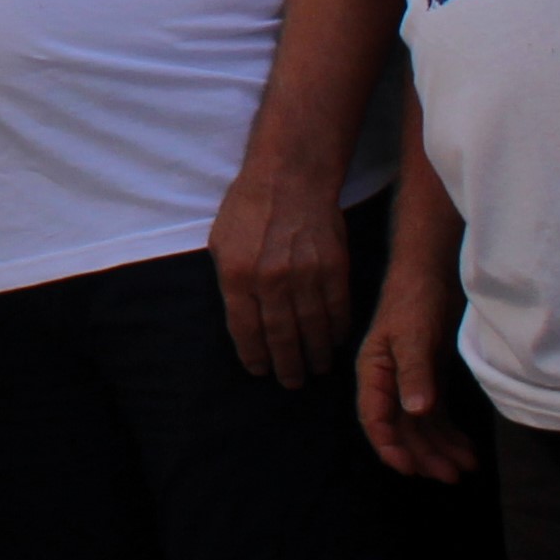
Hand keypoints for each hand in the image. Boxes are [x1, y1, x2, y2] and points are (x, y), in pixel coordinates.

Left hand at [210, 165, 354, 386]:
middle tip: (290, 382)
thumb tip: (241, 320)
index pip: (244, 330)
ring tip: (314, 370)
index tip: (260, 371)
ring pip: (311, 329)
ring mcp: (304, 275)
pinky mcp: (334, 268)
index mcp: (236, 275)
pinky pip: (337, 309)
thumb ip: (229, 283)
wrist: (289, 177)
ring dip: (313, 355)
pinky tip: (334, 343)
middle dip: (286, 365)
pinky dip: (336, 331)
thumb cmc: (249, 208)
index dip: (253, 356)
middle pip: (279, 336)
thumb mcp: (221, 243)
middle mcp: (270, 280)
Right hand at [355, 262, 479, 482]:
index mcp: (374, 373)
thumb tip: (415, 412)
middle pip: (402, 430)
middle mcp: (389, 384)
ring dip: (441, 450)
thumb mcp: (413, 336)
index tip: (411, 470)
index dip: (390, 446)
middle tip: (451, 476)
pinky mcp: (429, 381)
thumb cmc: (415, 300)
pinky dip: (451, 435)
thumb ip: (414, 373)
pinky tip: (467, 449)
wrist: (433, 274)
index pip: (375, 418)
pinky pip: (437, 417)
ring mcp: (410, 384)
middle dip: (425, 455)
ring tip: (466, 468)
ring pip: (421, 427)